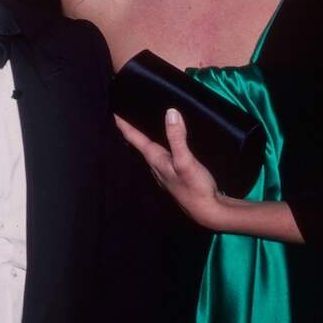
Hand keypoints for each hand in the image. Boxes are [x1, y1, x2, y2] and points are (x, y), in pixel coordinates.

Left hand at [115, 109, 224, 228]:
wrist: (208, 211)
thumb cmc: (194, 187)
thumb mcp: (185, 160)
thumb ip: (177, 137)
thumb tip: (170, 112)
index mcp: (154, 159)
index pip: (134, 138)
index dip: (123, 124)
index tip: (113, 112)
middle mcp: (155, 165)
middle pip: (138, 144)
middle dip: (131, 129)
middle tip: (126, 114)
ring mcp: (164, 172)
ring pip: (150, 150)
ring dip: (144, 138)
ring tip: (141, 125)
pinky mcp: (175, 175)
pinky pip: (161, 155)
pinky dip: (159, 145)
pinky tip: (164, 145)